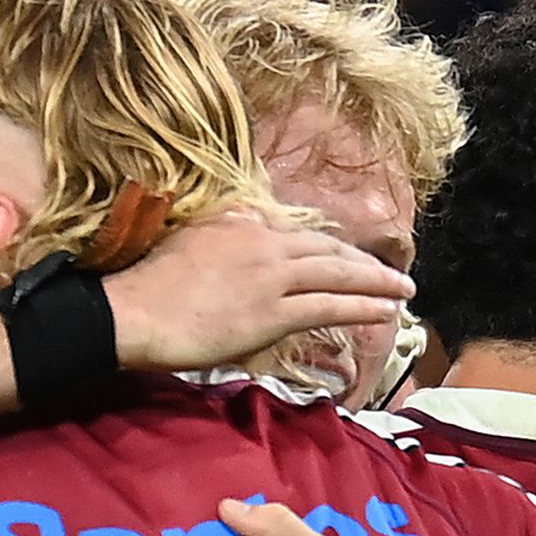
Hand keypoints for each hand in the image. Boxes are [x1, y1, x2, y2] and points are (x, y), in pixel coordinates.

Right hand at [106, 213, 412, 372]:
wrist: (132, 312)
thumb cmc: (146, 284)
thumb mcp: (186, 240)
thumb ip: (220, 233)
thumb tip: (241, 225)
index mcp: (241, 222)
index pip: (297, 232)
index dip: (328, 248)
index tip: (345, 256)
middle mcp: (263, 241)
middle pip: (327, 250)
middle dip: (364, 261)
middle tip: (392, 272)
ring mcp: (271, 277)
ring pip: (337, 275)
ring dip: (376, 281)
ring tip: (403, 289)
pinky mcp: (272, 313)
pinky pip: (329, 307)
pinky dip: (362, 306)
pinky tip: (384, 310)